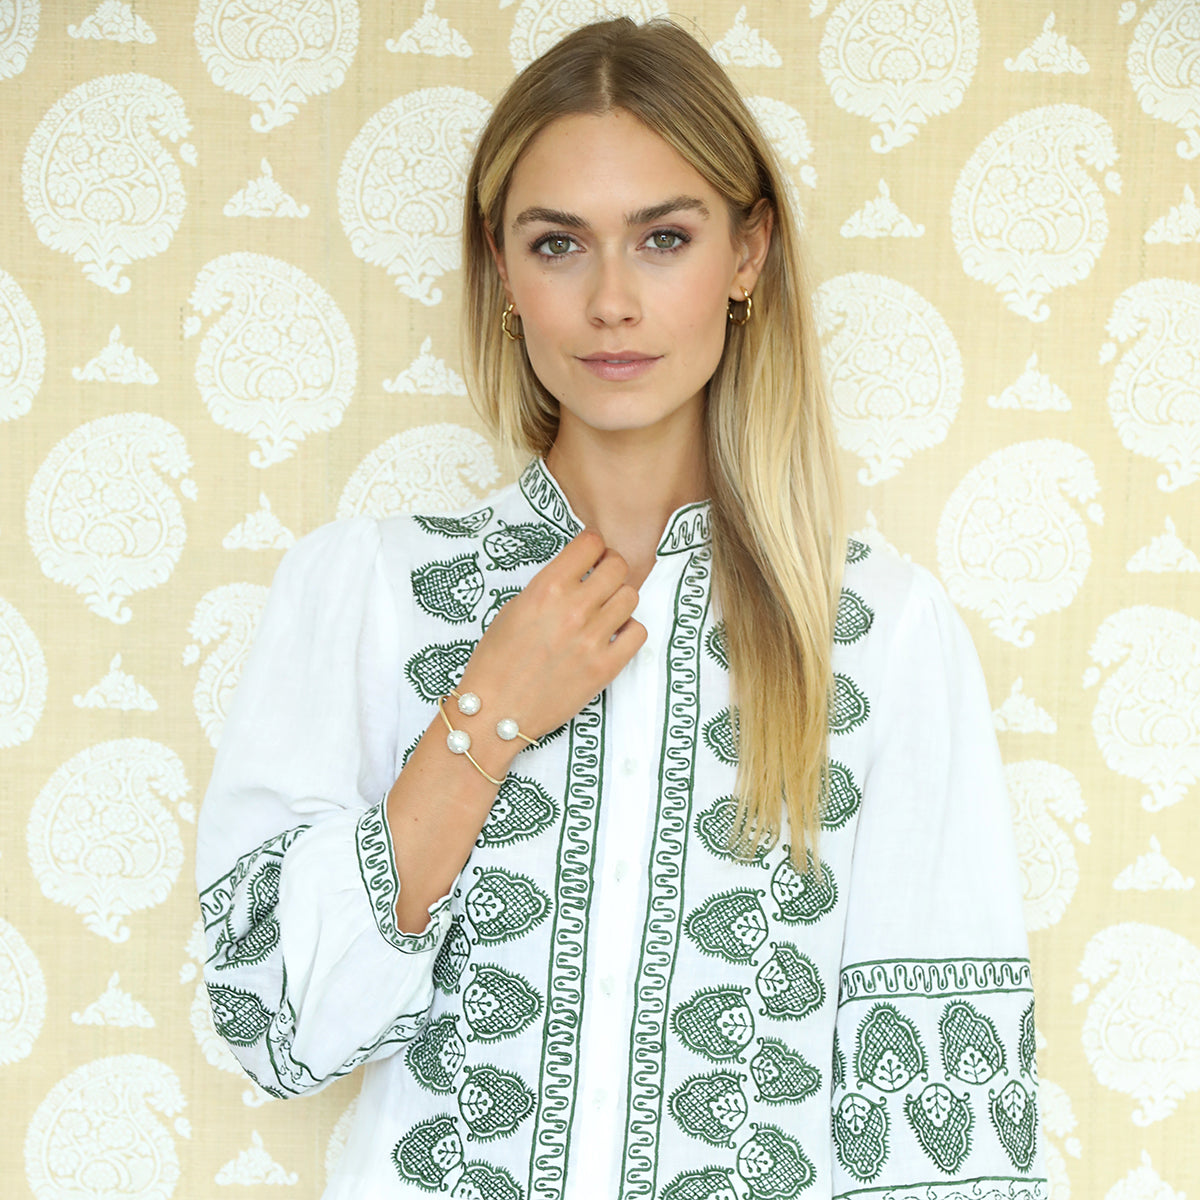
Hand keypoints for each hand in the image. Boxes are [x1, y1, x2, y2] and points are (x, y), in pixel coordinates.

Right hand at [457, 529, 645, 756]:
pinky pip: (638, 633)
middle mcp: (572, 609)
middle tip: (600, 583)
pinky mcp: (605, 667)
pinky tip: (612, 637)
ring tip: (604, 613)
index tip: (591, 556)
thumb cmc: (496, 660)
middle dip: (610, 570)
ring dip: (619, 601)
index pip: (591, 543)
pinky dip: (628, 632)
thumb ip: (550, 587)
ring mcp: (592, 639)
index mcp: (546, 588)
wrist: (495, 711)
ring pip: (631, 597)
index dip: (594, 547)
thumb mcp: (514, 609)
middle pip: (618, 566)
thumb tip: (579, 574)